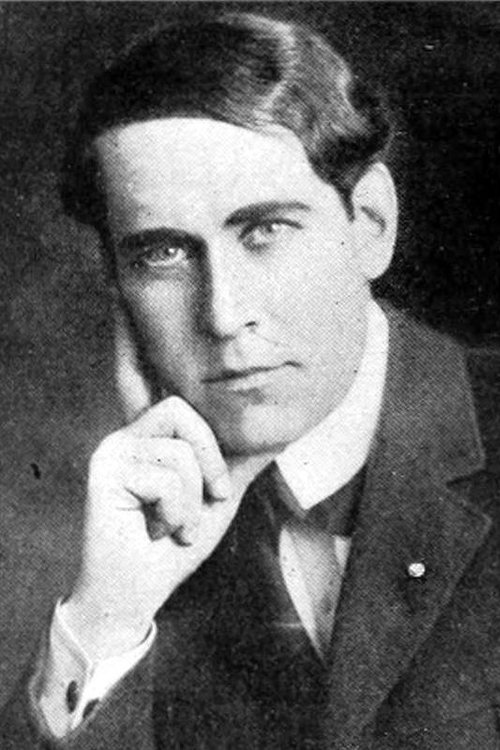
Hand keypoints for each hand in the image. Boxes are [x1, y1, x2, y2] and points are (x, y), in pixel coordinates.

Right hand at [64, 308, 238, 658]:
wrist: (134, 598)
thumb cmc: (174, 547)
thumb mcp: (217, 497)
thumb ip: (238, 461)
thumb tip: (281, 430)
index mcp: (147, 438)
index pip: (184, 406)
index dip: (210, 442)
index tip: (219, 491)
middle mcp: (124, 439)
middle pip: (180, 412)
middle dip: (209, 462)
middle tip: (211, 502)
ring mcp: (110, 455)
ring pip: (179, 454)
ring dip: (191, 504)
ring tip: (174, 528)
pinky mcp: (103, 476)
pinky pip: (165, 482)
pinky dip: (174, 516)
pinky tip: (156, 534)